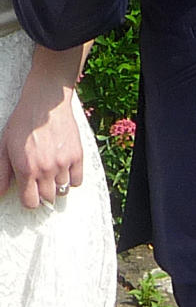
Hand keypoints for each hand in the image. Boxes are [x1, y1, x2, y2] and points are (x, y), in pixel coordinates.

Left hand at [0, 53, 84, 209]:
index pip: (30, 202)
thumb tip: (0, 194)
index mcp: (26, 170)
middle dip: (42, 193)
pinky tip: (65, 171)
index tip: (30, 194)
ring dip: (57, 185)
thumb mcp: (4, 147)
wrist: (45, 104)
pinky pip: (77, 180)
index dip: (29, 200)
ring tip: (52, 174)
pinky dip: (72, 180)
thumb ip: (1, 174)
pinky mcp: (77, 155)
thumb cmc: (22, 123)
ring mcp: (63, 163)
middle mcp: (45, 170)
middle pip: (48, 198)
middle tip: (40, 182)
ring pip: (62, 190)